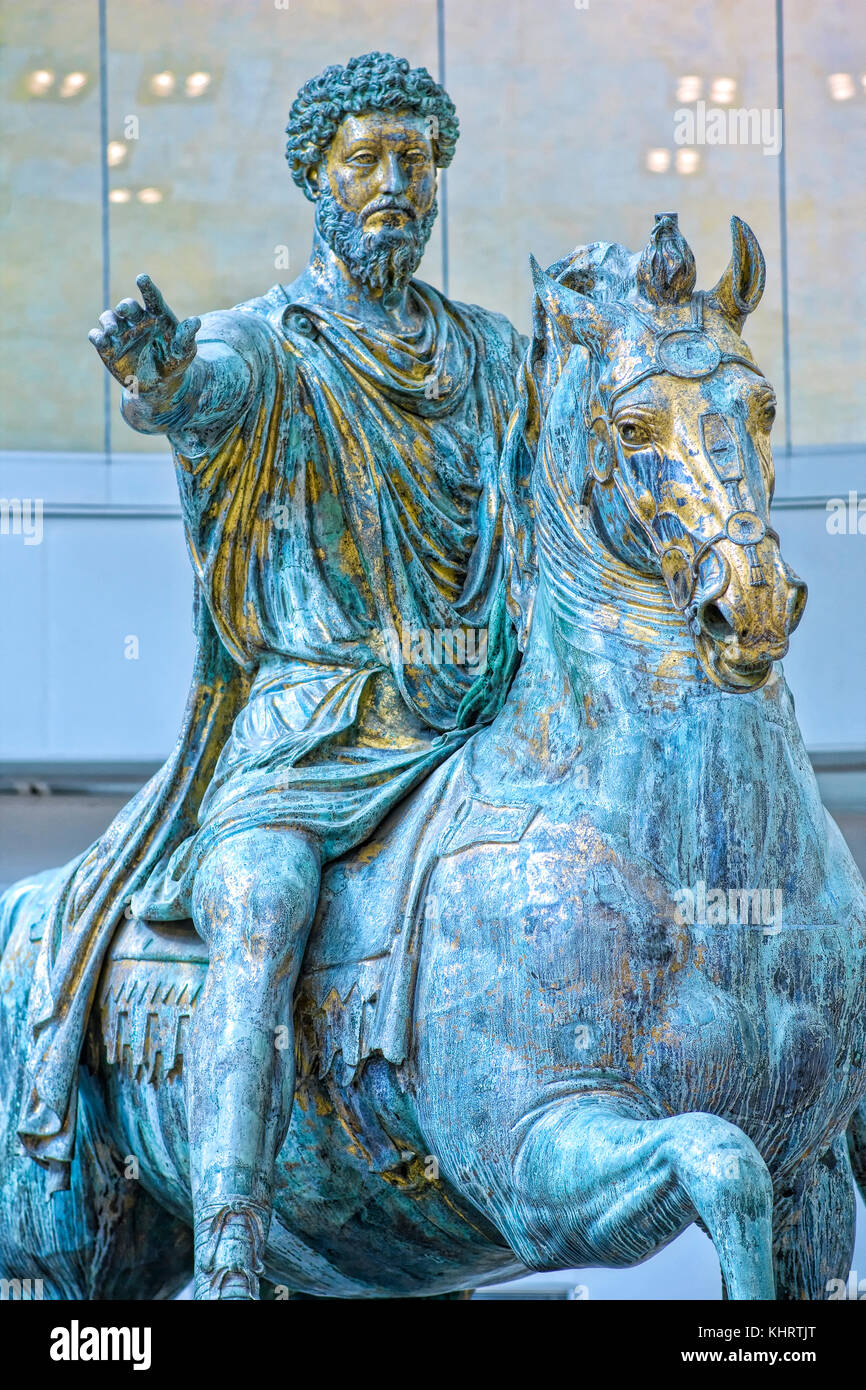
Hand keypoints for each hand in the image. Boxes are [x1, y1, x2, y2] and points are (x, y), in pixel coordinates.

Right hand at [88, 273, 199, 395]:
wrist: (161, 382)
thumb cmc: (175, 360)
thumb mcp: (185, 350)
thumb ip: (187, 336)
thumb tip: (196, 321)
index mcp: (156, 314)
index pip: (151, 297)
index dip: (146, 287)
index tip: (141, 278)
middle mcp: (136, 319)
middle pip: (127, 307)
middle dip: (125, 307)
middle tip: (124, 310)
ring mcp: (120, 332)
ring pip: (108, 318)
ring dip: (108, 321)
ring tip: (113, 331)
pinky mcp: (108, 347)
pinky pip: (97, 336)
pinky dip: (96, 336)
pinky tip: (100, 339)